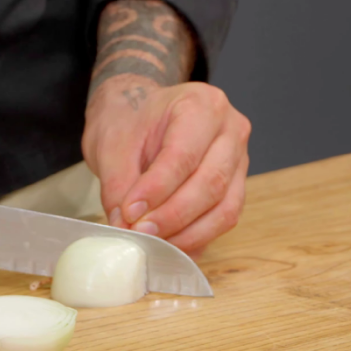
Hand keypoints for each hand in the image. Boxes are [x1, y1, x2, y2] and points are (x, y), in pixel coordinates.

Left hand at [83, 76, 250, 257]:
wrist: (137, 114)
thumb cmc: (129, 121)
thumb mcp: (111, 145)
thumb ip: (118, 184)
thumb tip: (125, 224)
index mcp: (200, 105)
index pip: (183, 156)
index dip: (157, 191)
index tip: (130, 213)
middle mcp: (230, 129)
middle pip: (211, 183)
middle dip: (172, 216)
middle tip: (139, 233)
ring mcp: (238, 159)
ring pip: (224, 208)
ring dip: (187, 234)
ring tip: (152, 243)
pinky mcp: (235, 185)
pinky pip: (223, 218)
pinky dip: (197, 237)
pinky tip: (169, 245)